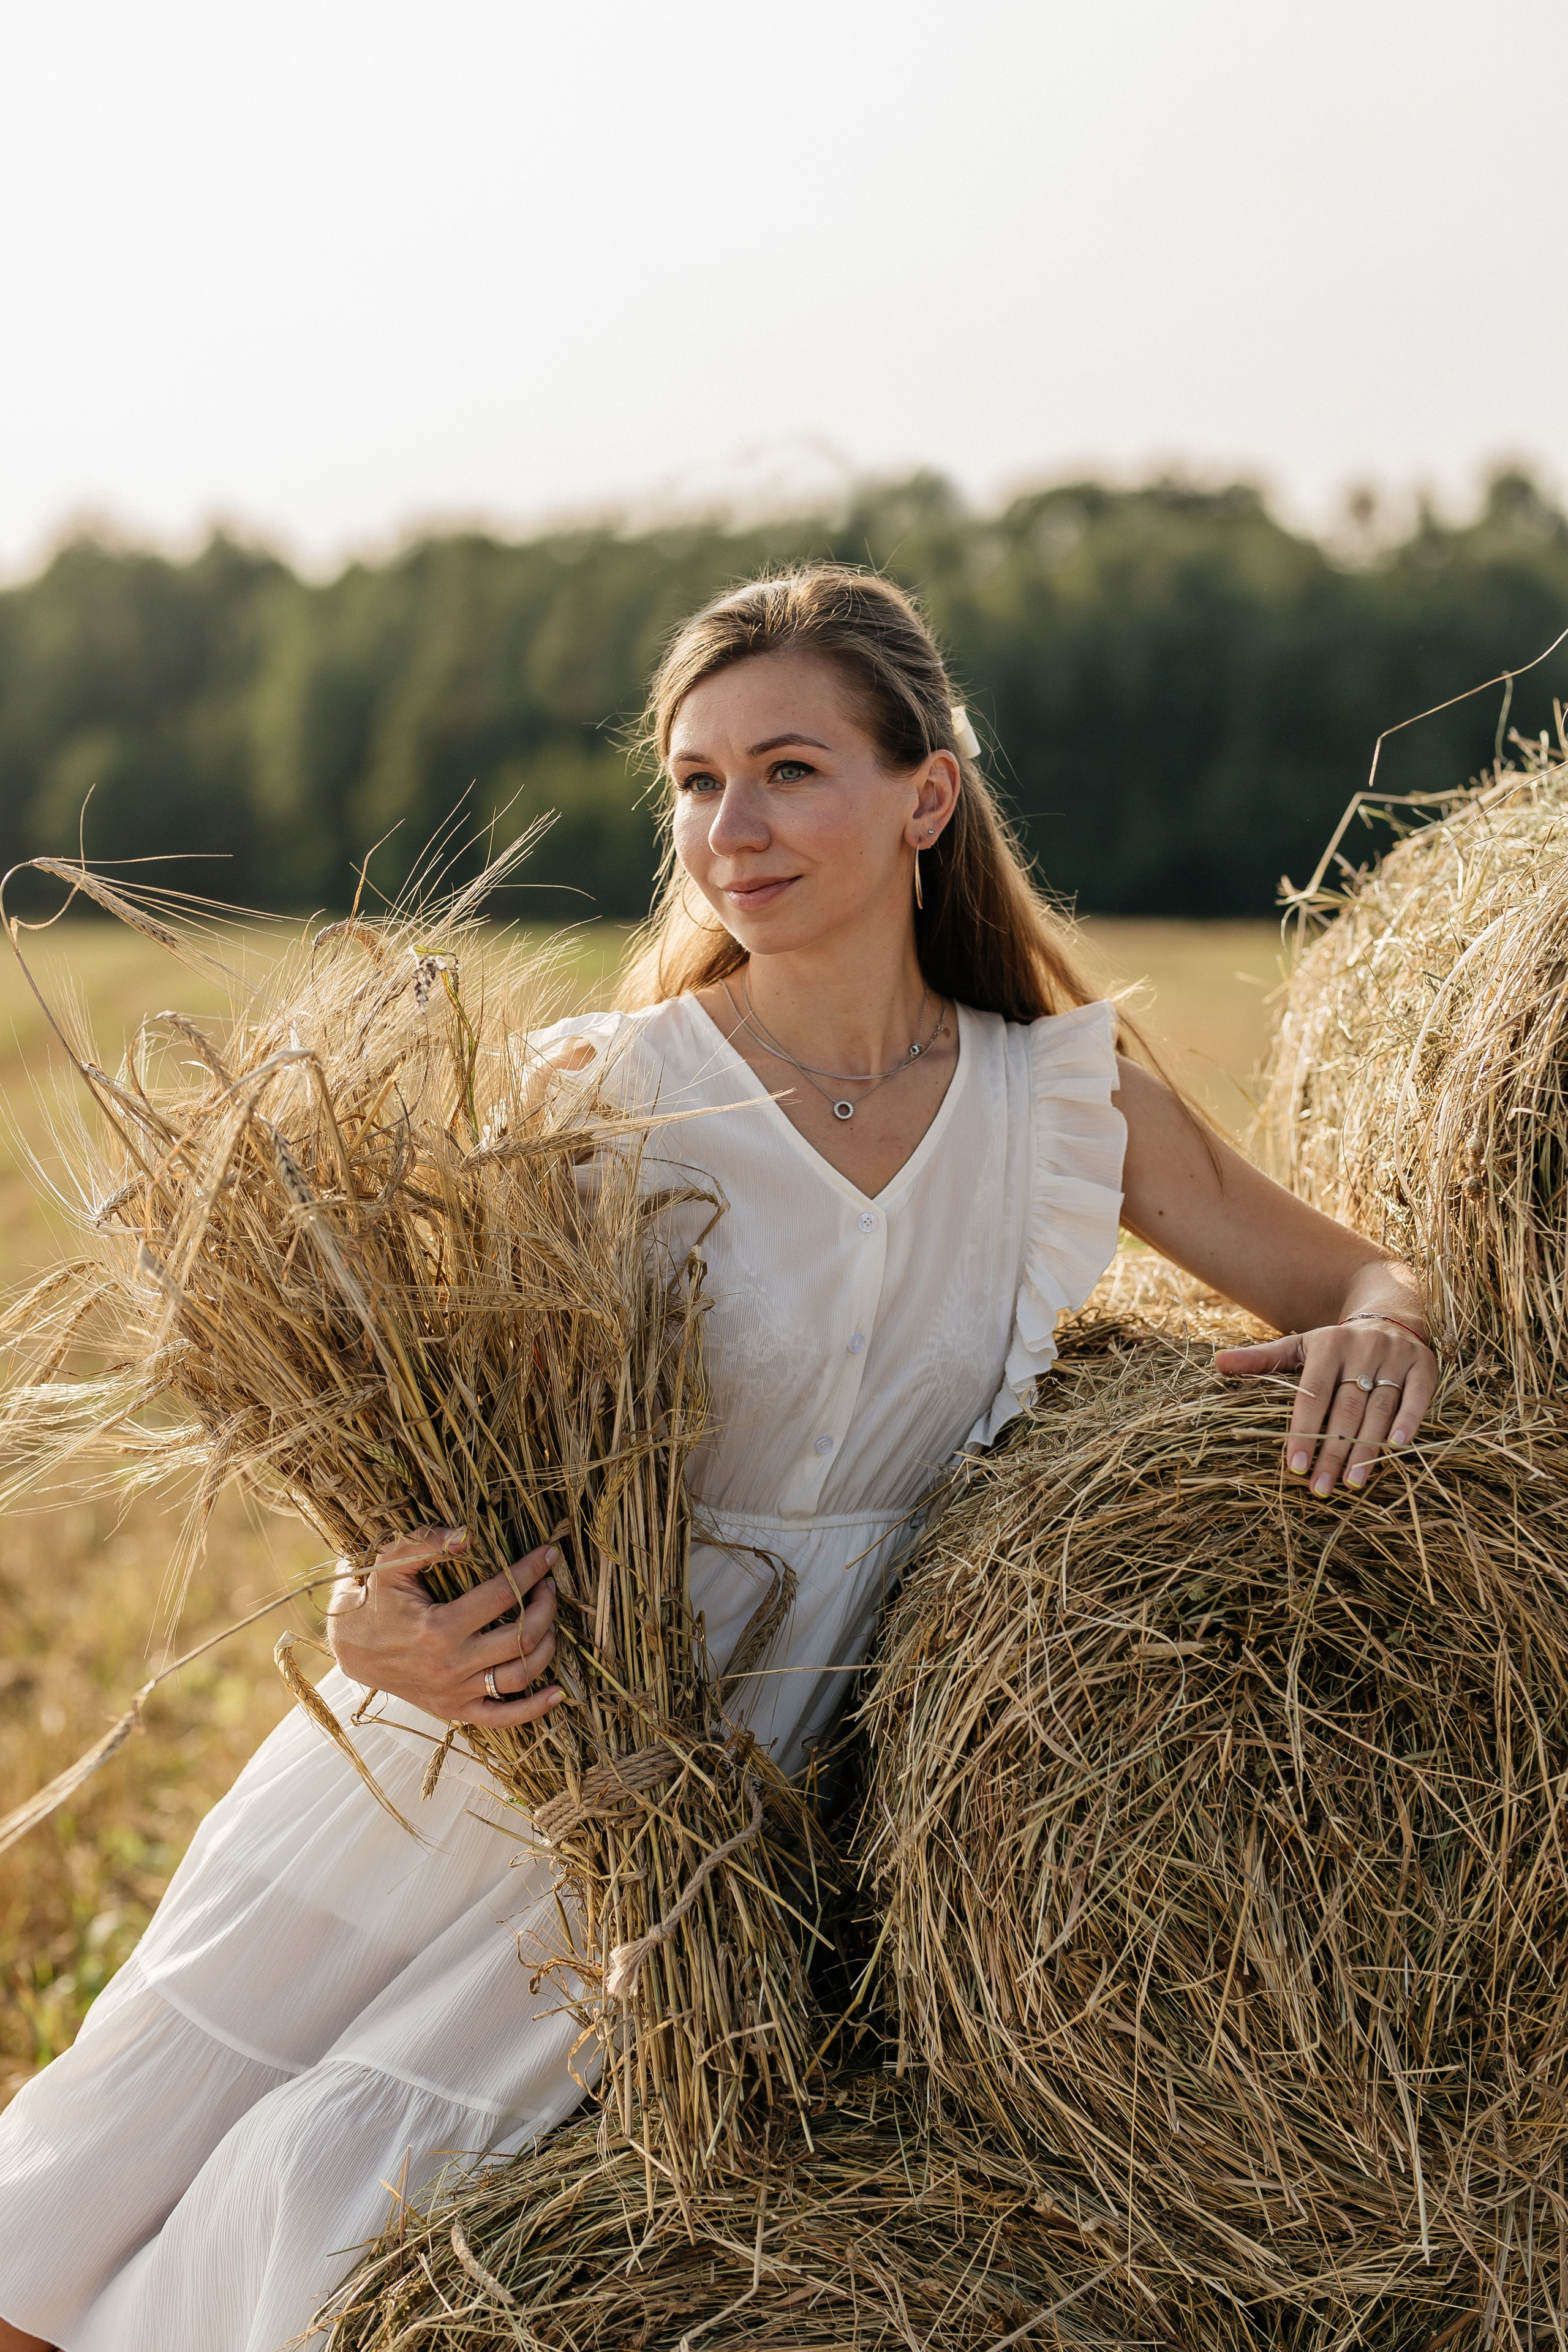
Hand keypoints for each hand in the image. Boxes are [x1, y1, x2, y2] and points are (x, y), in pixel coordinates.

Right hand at [325, 1526, 563, 1726]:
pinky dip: (534, 1710)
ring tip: (550, 1620)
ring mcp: (455, 1692)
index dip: (531, 1571)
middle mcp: (451, 1664)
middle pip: (521, 1636)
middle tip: (549, 1586)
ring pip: (521, 1675)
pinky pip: (502, 1719)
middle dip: (545, 1606)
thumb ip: (428, 1543)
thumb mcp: (392, 1564)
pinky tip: (558, 1694)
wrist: (351, 1649)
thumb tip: (470, 1536)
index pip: (502, 1596)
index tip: (549, 1554)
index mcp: (438, 1627)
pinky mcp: (455, 1710)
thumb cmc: (375, 1600)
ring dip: (547, 1645)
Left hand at [1214, 1318, 1437, 1495]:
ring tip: (1351, 1482)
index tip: (1294, 1468)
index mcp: (1328, 1346)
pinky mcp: (1423, 1367)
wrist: (1390, 1314)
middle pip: (1346, 1410)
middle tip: (1321, 1488)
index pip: (1313, 1396)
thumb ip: (1262, 1359)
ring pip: (1379, 1409)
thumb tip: (1218, 1364)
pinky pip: (1417, 1397)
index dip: (1303, 1432)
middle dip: (1332, 1451)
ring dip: (1366, 1449)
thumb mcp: (1300, 1346)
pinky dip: (1408, 1421)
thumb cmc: (1337, 1343)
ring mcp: (1395, 1357)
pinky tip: (1396, 1448)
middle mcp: (1362, 1350)